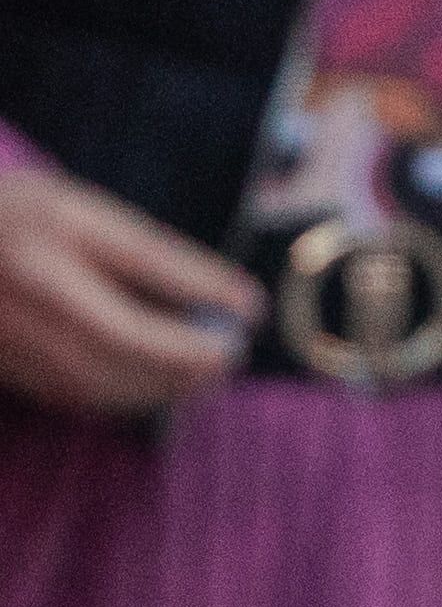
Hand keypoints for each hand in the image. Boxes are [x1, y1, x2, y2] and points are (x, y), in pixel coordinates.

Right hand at [0, 159, 249, 415]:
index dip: (204, 290)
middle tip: (232, 356)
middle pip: (120, 337)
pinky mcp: (3, 366)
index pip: (145, 262)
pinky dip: (120, 395)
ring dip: (158, 384)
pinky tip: (153, 388)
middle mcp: (32, 284)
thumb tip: (227, 296)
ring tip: (203, 376)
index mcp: (56, 229)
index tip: (251, 309)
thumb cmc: (14, 217)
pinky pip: (69, 392)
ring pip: (95, 377)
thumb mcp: (80, 211)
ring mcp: (10, 332)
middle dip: (185, 356)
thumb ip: (148, 252)